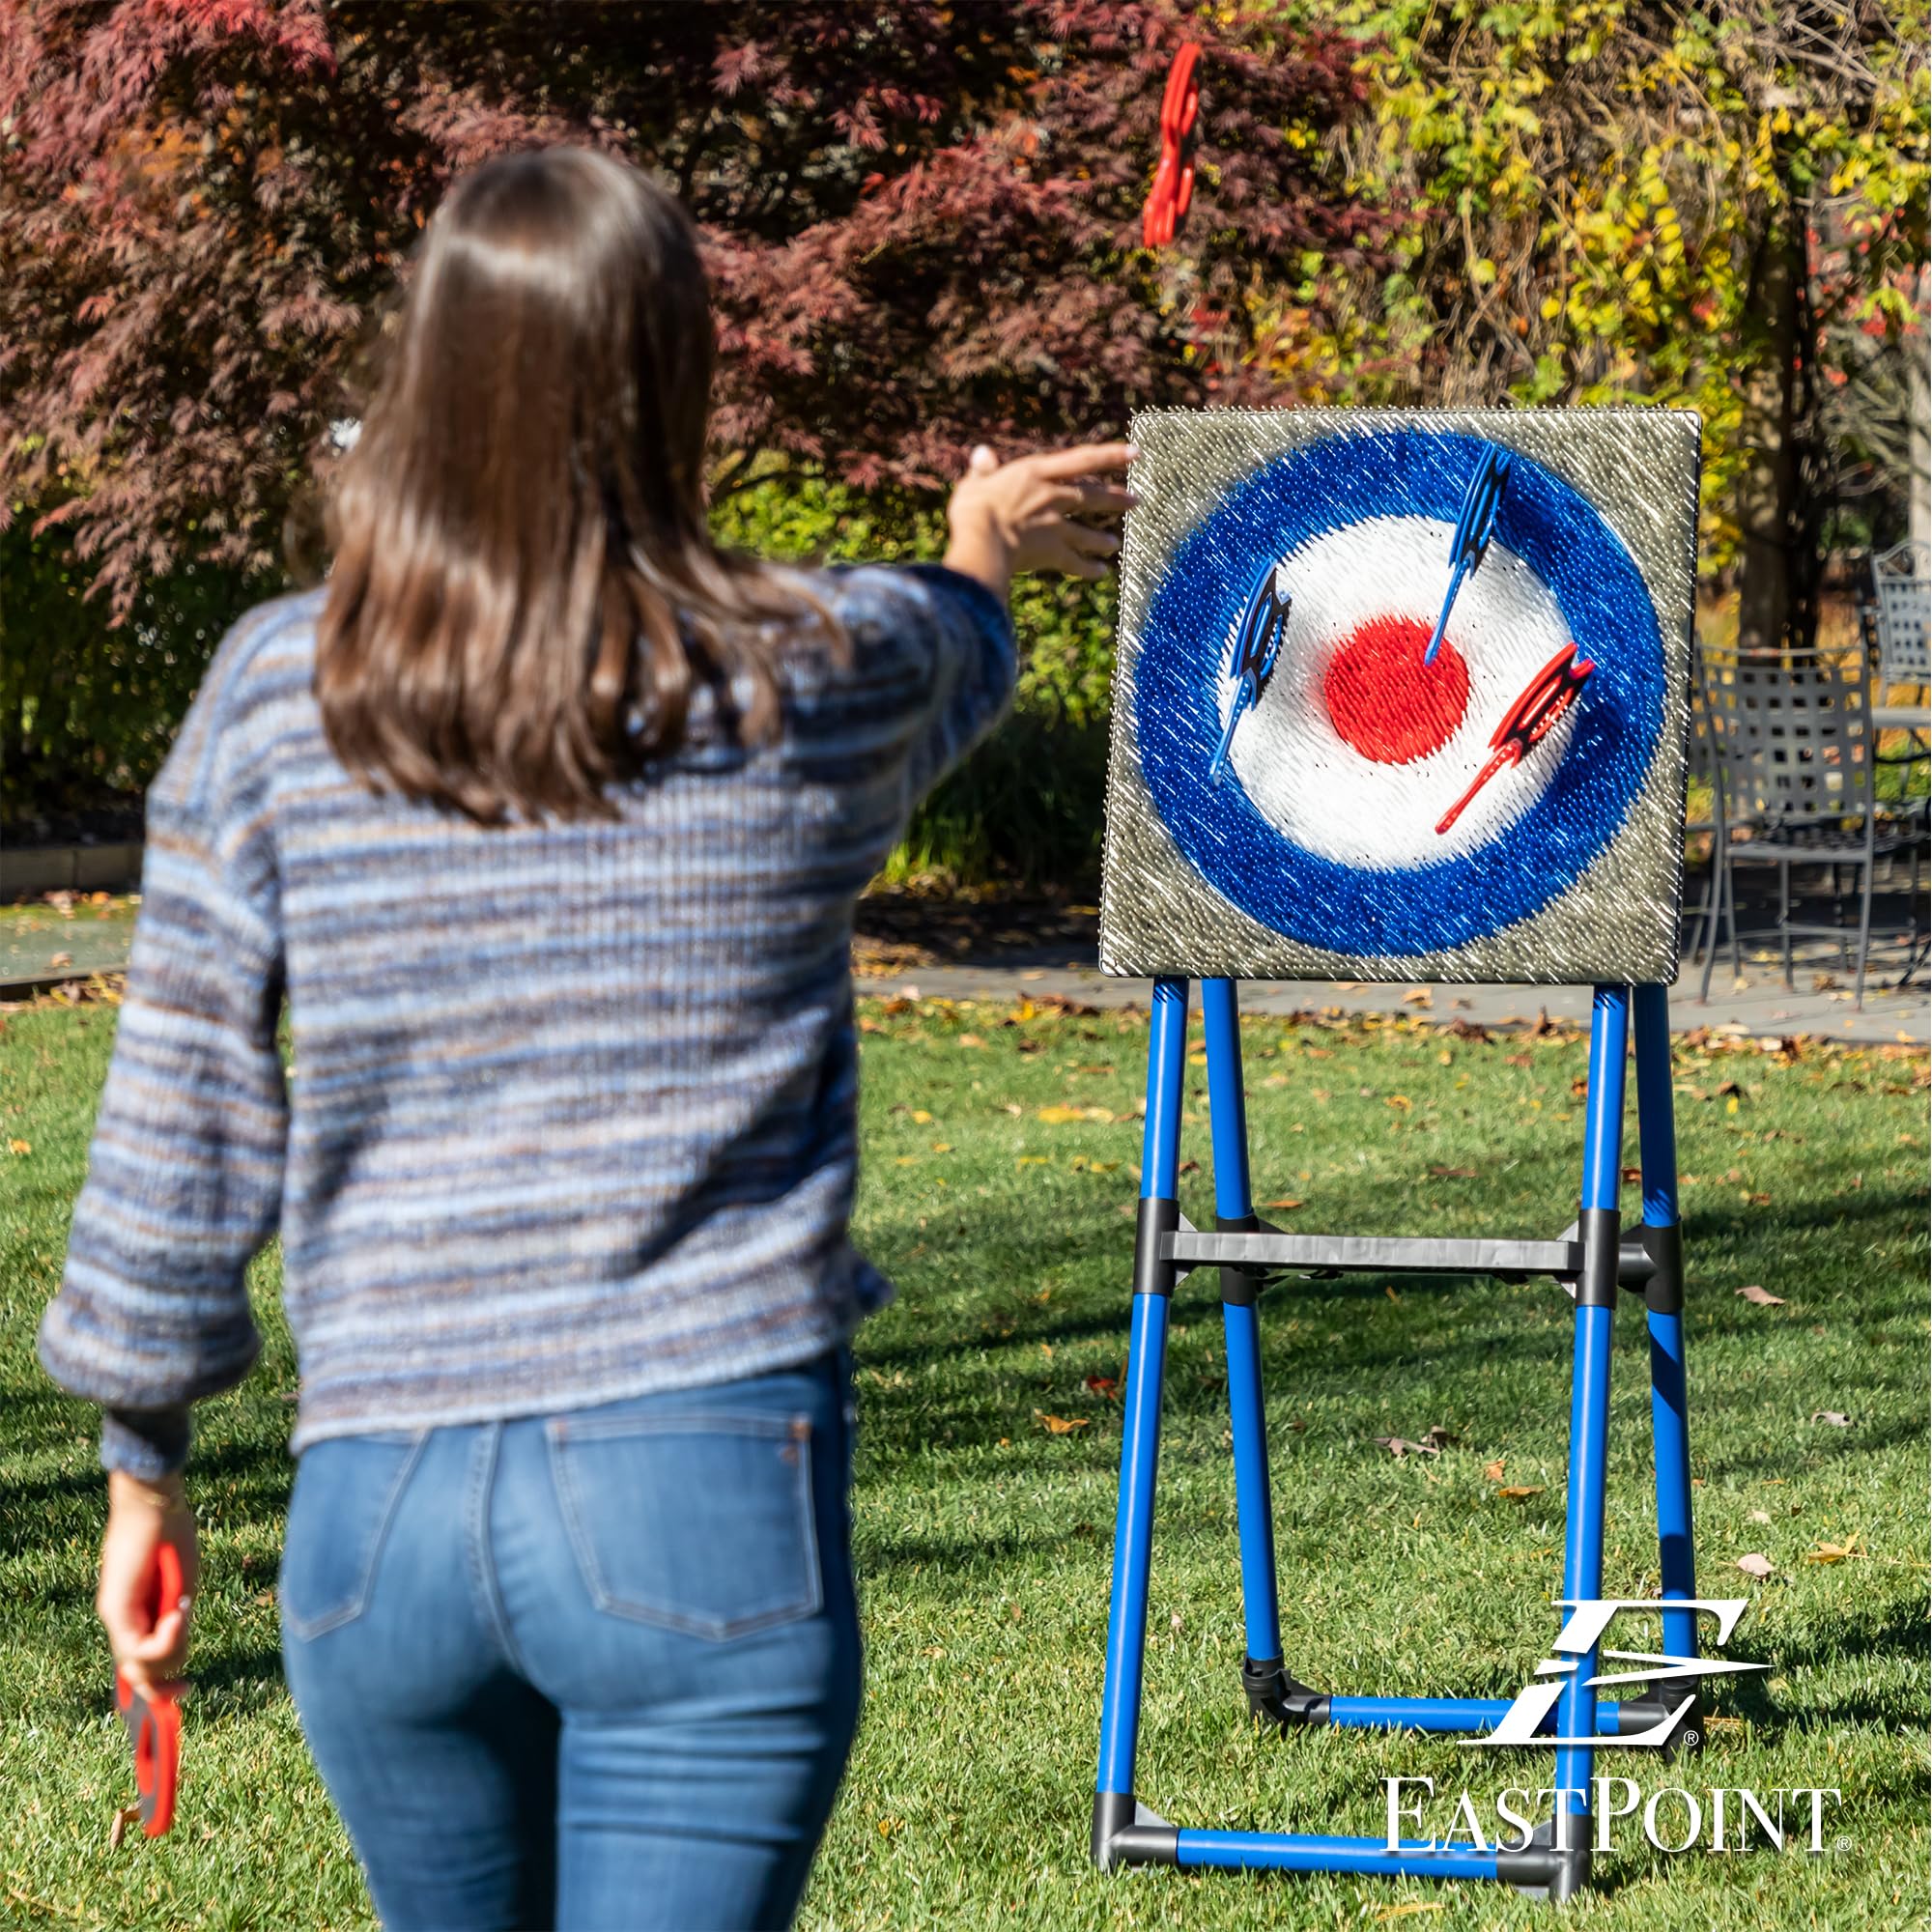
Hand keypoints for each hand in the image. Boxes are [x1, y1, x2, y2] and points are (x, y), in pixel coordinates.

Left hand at [98, 1470, 197, 1694]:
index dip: (161, 1682)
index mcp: (138, 1612)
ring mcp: (116, 1615)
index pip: (142, 1660)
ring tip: (184, 1617)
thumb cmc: (173, 1532)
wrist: (154, 1503)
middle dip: (162, 1686)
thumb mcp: (181, 1583)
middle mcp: (121, 1619)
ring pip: (138, 1664)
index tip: (185, 1689)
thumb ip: (177, 1614)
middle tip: (186, 1687)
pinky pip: (138, 1647)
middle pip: (137, 1672)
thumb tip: (178, 1642)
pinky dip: (164, 1639)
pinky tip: (178, 1616)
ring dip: (171, 1651)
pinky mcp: (116, 1608)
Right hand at [943, 441, 1136, 598]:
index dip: (1111, 455)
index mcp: (1036, 473)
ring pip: (1087, 532)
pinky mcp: (1053, 553)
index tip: (1136, 452)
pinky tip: (1101, 573)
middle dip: (1116, 498)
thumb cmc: (973, 509)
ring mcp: (1056, 525)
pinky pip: (1075, 562)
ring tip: (1115, 544)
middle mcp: (1053, 497)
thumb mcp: (974, 483)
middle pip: (1092, 496)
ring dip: (1102, 539)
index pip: (1082, 459)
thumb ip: (982, 470)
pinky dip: (1088, 568)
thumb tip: (983, 455)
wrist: (983, 540)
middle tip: (1136, 500)